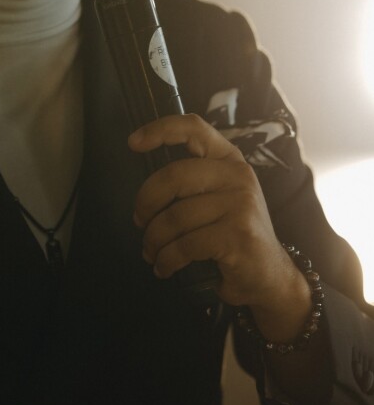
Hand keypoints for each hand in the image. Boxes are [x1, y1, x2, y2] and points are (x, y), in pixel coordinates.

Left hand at [129, 114, 310, 340]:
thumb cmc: (234, 234)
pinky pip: (186, 244)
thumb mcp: (219, 197)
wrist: (270, 276)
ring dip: (154, 239)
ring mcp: (241, 204)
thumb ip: (192, 181)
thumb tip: (146, 189)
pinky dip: (167, 259)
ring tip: (151, 252)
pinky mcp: (238, 235)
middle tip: (139, 222)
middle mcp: (238, 175)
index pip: (194, 128)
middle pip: (174, 176)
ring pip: (176, 216)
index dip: (160, 130)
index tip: (133, 143)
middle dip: (146, 202)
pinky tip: (165, 267)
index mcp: (229, 159)